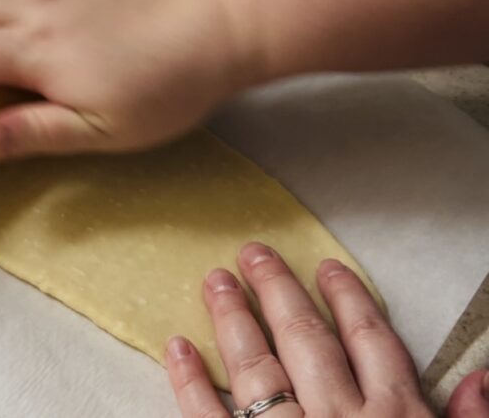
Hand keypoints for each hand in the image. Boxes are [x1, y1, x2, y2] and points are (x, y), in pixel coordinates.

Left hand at [165, 242, 451, 417]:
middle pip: (305, 341)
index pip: (370, 342)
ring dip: (232, 320)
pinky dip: (190, 381)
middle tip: (250, 253)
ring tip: (212, 281)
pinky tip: (176, 347)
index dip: (347, 300)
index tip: (325, 267)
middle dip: (277, 292)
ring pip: (258, 368)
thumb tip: (484, 378)